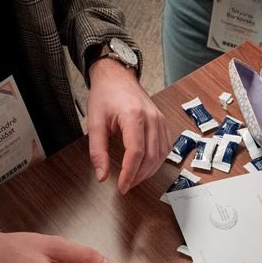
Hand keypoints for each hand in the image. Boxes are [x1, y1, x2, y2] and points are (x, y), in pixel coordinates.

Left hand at [86, 58, 171, 193]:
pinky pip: (166, 148)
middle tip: (126, 185)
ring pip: (161, 155)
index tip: (122, 186)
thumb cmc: (105, 95)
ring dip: (148, 171)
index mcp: (134, 115)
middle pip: (151, 157)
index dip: (129, 174)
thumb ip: (97, 151)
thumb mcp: (95, 123)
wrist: (116, 76)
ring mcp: (160, 120)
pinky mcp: (163, 122)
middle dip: (138, 176)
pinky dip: (157, 161)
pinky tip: (146, 166)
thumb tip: (102, 175)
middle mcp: (152, 118)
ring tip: (134, 178)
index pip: (136, 153)